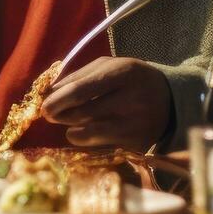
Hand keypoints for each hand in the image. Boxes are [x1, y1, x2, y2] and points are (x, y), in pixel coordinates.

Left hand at [39, 57, 172, 150]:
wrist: (169, 99)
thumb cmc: (129, 80)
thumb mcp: (108, 67)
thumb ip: (77, 77)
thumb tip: (47, 93)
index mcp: (123, 72)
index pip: (80, 90)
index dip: (56, 99)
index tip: (43, 104)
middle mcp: (132, 99)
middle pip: (81, 112)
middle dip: (58, 114)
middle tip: (50, 114)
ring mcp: (135, 123)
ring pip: (87, 132)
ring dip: (70, 127)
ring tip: (69, 120)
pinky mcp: (137, 143)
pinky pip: (99, 145)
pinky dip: (84, 139)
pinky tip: (84, 131)